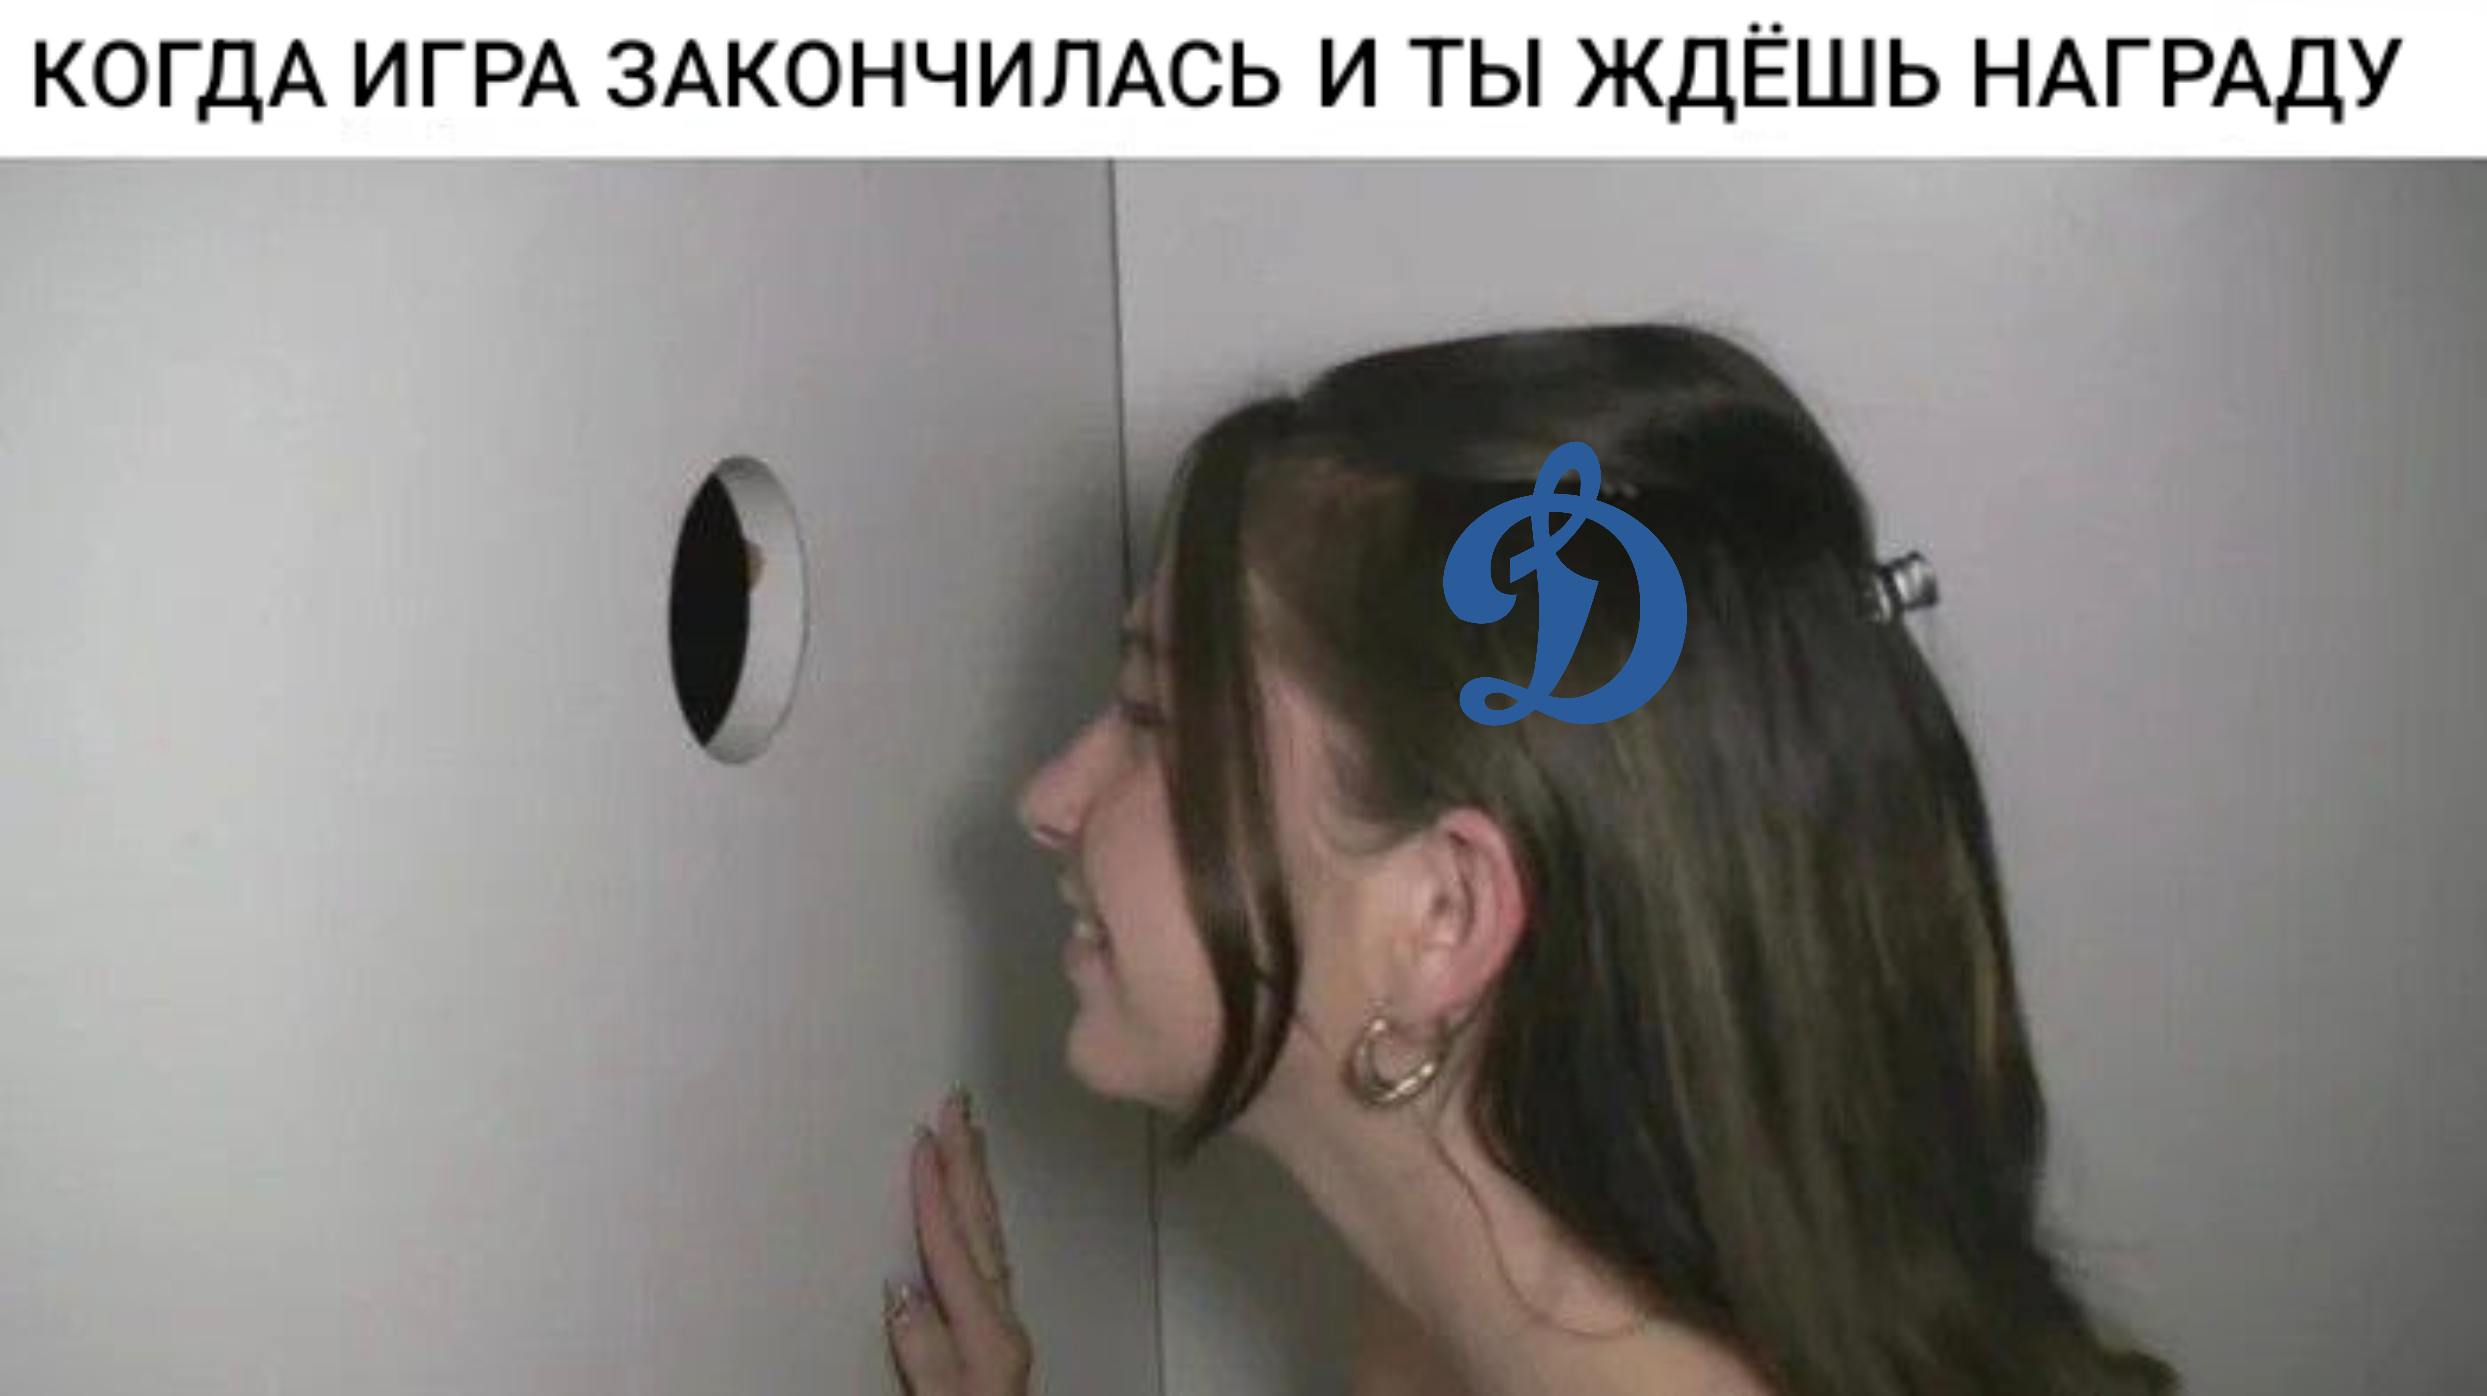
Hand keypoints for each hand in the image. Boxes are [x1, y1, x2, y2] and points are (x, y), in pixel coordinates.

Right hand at [886, 1090, 1032, 1394]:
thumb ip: (926, 1360)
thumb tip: (901, 1290)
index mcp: (988, 1339)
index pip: (955, 1252)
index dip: (935, 1196)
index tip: (922, 1137)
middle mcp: (1002, 1327)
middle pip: (982, 1231)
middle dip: (967, 1165)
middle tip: (956, 1103)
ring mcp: (1002, 1333)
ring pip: (989, 1241)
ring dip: (976, 1186)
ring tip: (967, 1137)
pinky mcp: (995, 1346)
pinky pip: (988, 1263)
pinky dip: (977, 1226)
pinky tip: (969, 1217)